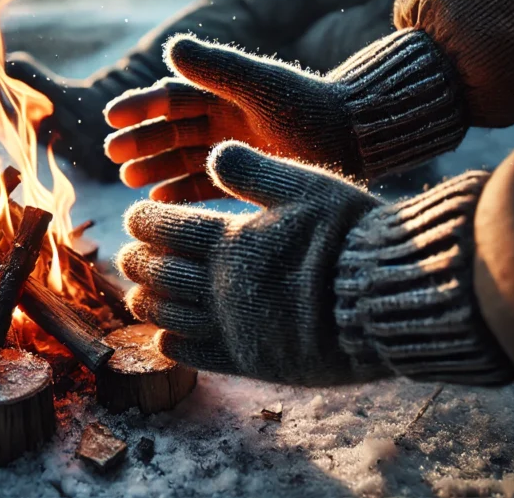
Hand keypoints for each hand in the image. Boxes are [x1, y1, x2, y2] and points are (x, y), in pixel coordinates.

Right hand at [105, 29, 464, 201]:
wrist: (356, 140)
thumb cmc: (309, 107)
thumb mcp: (259, 84)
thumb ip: (217, 67)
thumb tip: (170, 48)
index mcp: (225, 91)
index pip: (172, 95)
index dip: (140, 105)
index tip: (110, 118)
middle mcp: (226, 117)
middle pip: (172, 128)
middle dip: (141, 139)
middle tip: (112, 155)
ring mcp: (236, 148)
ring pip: (183, 157)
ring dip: (154, 166)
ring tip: (128, 181)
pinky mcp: (247, 175)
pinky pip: (205, 185)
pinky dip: (181, 190)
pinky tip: (159, 199)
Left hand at [118, 141, 513, 386]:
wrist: (386, 298)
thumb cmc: (351, 236)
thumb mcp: (306, 185)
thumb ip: (255, 170)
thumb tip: (213, 153)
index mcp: (232, 239)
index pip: (167, 228)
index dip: (144, 221)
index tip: (134, 218)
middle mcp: (223, 285)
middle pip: (160, 272)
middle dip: (137, 262)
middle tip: (127, 257)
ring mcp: (234, 327)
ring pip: (169, 316)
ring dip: (146, 303)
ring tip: (138, 296)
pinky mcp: (251, 361)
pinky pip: (196, 356)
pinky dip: (171, 346)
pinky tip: (163, 341)